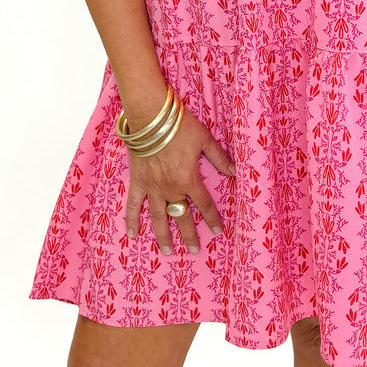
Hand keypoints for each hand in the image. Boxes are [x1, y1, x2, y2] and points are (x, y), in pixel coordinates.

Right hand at [124, 108, 235, 255]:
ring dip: (163, 235)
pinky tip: (132, 234)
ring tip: (167, 251)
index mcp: (189, 179)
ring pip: (158, 216)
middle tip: (194, 250)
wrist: (150, 116)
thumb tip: (235, 171)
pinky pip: (134, 204)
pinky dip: (132, 219)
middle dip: (189, 234)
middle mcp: (171, 188)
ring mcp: (152, 187)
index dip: (212, 218)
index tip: (217, 230)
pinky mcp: (137, 181)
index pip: (204, 204)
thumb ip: (219, 158)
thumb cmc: (180, 125)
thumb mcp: (205, 139)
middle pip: (182, 216)